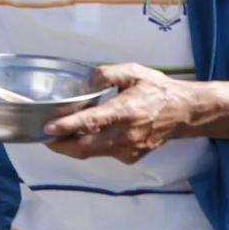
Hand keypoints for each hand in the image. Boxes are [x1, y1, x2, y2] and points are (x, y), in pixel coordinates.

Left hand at [44, 63, 202, 162]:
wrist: (184, 112)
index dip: (68, 126)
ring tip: (60, 134)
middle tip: (44, 137)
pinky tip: (85, 134)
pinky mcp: (131, 157)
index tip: (48, 129)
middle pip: (86, 147)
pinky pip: (104, 153)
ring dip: (73, 146)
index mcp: (125, 111)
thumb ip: (106, 73)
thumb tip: (85, 82)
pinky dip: (91, 146)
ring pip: (92, 152)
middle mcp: (126, 134)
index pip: (92, 122)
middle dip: (61, 145)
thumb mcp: (133, 71)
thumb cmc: (156, 89)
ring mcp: (129, 149)